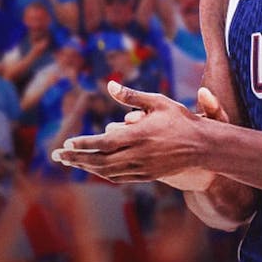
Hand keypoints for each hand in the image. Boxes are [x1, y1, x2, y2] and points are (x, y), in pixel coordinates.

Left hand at [51, 80, 215, 189]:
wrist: (204, 146)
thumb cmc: (182, 120)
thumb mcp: (159, 102)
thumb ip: (132, 96)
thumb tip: (109, 83)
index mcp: (140, 135)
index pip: (104, 142)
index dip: (83, 144)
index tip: (67, 142)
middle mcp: (139, 154)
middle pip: (100, 160)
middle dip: (76, 158)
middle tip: (57, 155)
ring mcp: (143, 168)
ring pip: (107, 171)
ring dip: (86, 167)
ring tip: (71, 161)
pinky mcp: (147, 175)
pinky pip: (119, 177)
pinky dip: (103, 173)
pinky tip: (94, 168)